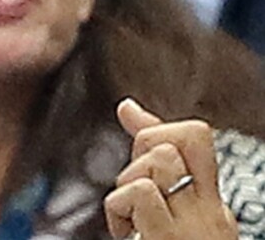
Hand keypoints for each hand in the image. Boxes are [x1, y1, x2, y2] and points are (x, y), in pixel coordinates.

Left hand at [104, 98, 237, 238]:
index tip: (139, 152)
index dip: (157, 129)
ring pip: (160, 158)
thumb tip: (126, 105)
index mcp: (211, 204)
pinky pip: (142, 191)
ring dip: (128, 182)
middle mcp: (211, 212)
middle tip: (137, 190)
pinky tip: (126, 231)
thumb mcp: (159, 204)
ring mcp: (197, 227)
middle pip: (190, 134)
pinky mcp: (172, 239)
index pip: (194, 136)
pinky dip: (118, 208)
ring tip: (133, 218)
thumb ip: (148, 158)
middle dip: (145, 147)